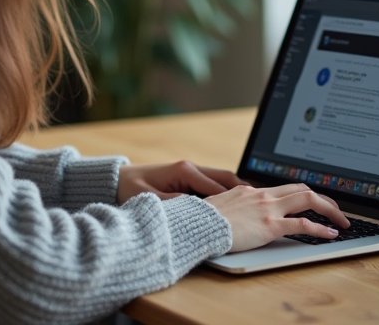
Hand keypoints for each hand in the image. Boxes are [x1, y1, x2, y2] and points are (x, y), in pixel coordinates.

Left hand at [116, 160, 248, 204]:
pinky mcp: (187, 177)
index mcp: (185, 170)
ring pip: (222, 180)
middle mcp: (191, 168)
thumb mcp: (152, 199)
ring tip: (256, 204)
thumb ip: (175, 204)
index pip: (217, 187)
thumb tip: (198, 211)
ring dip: (237, 191)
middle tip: (263, 203)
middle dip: (244, 191)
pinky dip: (226, 192)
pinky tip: (236, 204)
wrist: (116, 180)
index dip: (234, 200)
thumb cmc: (130, 189)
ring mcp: (190, 171)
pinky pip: (212, 184)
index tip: (250, 212)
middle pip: (226, 178)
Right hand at [205, 184, 350, 252]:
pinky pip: (302, 224)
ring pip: (308, 200)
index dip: (301, 194)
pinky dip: (320, 228)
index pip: (283, 188)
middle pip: (301, 189)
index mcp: (249, 190)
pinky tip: (330, 233)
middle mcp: (262, 195)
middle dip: (322, 199)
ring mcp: (267, 209)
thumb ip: (232, 208)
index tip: (311, 202)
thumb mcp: (218, 207)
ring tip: (342, 221)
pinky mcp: (270, 225)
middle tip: (335, 209)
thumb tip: (233, 214)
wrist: (197, 225)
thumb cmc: (202, 220)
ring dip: (329, 209)